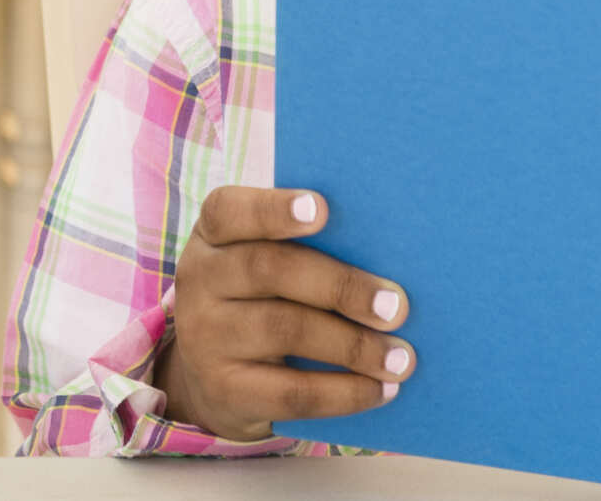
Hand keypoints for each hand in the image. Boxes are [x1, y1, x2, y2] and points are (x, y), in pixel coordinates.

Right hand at [150, 186, 414, 442]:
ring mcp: (205, 337)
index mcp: (213, 235)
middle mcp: (199, 279)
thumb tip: (388, 259)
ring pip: (284, 330)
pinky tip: (381, 389)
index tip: (323, 210)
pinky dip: (343, 392)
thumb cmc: (263, 302)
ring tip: (401, 357)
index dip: (273, 209)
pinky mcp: (224, 390)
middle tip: (396, 306)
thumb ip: (310, 251)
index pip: (229, 210)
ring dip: (352, 344)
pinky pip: (290, 392)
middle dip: (340, 286)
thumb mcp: (267, 267)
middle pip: (269, 269)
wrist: (216, 380)